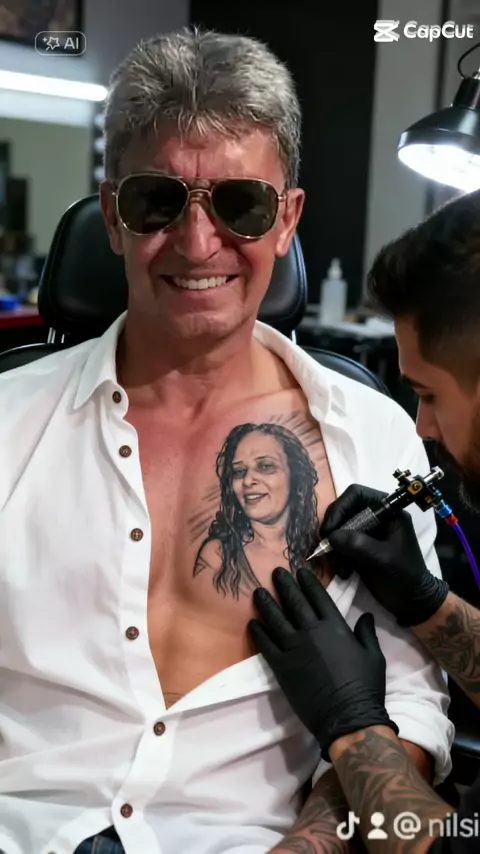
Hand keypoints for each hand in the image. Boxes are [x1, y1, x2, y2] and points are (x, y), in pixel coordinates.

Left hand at [248, 567, 397, 760]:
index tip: (300, 571)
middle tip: (275, 572)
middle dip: (284, 585)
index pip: (318, 597)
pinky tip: (252, 623)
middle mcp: (312, 632)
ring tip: (258, 592)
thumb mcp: (374, 656)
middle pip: (294, 602)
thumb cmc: (365, 687)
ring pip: (276, 619)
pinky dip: (258, 632)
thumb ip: (366, 633)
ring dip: (266, 604)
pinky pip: (266, 644)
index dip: (308, 582)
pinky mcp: (281, 666)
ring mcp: (294, 648)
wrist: (346, 718)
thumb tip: (366, 614)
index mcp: (335, 627)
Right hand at [321, 484, 448, 626]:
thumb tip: (332, 536)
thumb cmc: (406, 576)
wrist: (412, 603)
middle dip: (334, 531)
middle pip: (343, 511)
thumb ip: (359, 544)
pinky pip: (338, 546)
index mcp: (388, 510)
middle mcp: (374, 517)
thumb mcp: (384, 559)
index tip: (330, 529)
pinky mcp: (357, 548)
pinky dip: (336, 558)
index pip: (357, 494)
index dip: (340, 507)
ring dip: (334, 549)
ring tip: (342, 569)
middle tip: (328, 549)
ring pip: (337, 530)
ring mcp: (365, 533)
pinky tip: (344, 572)